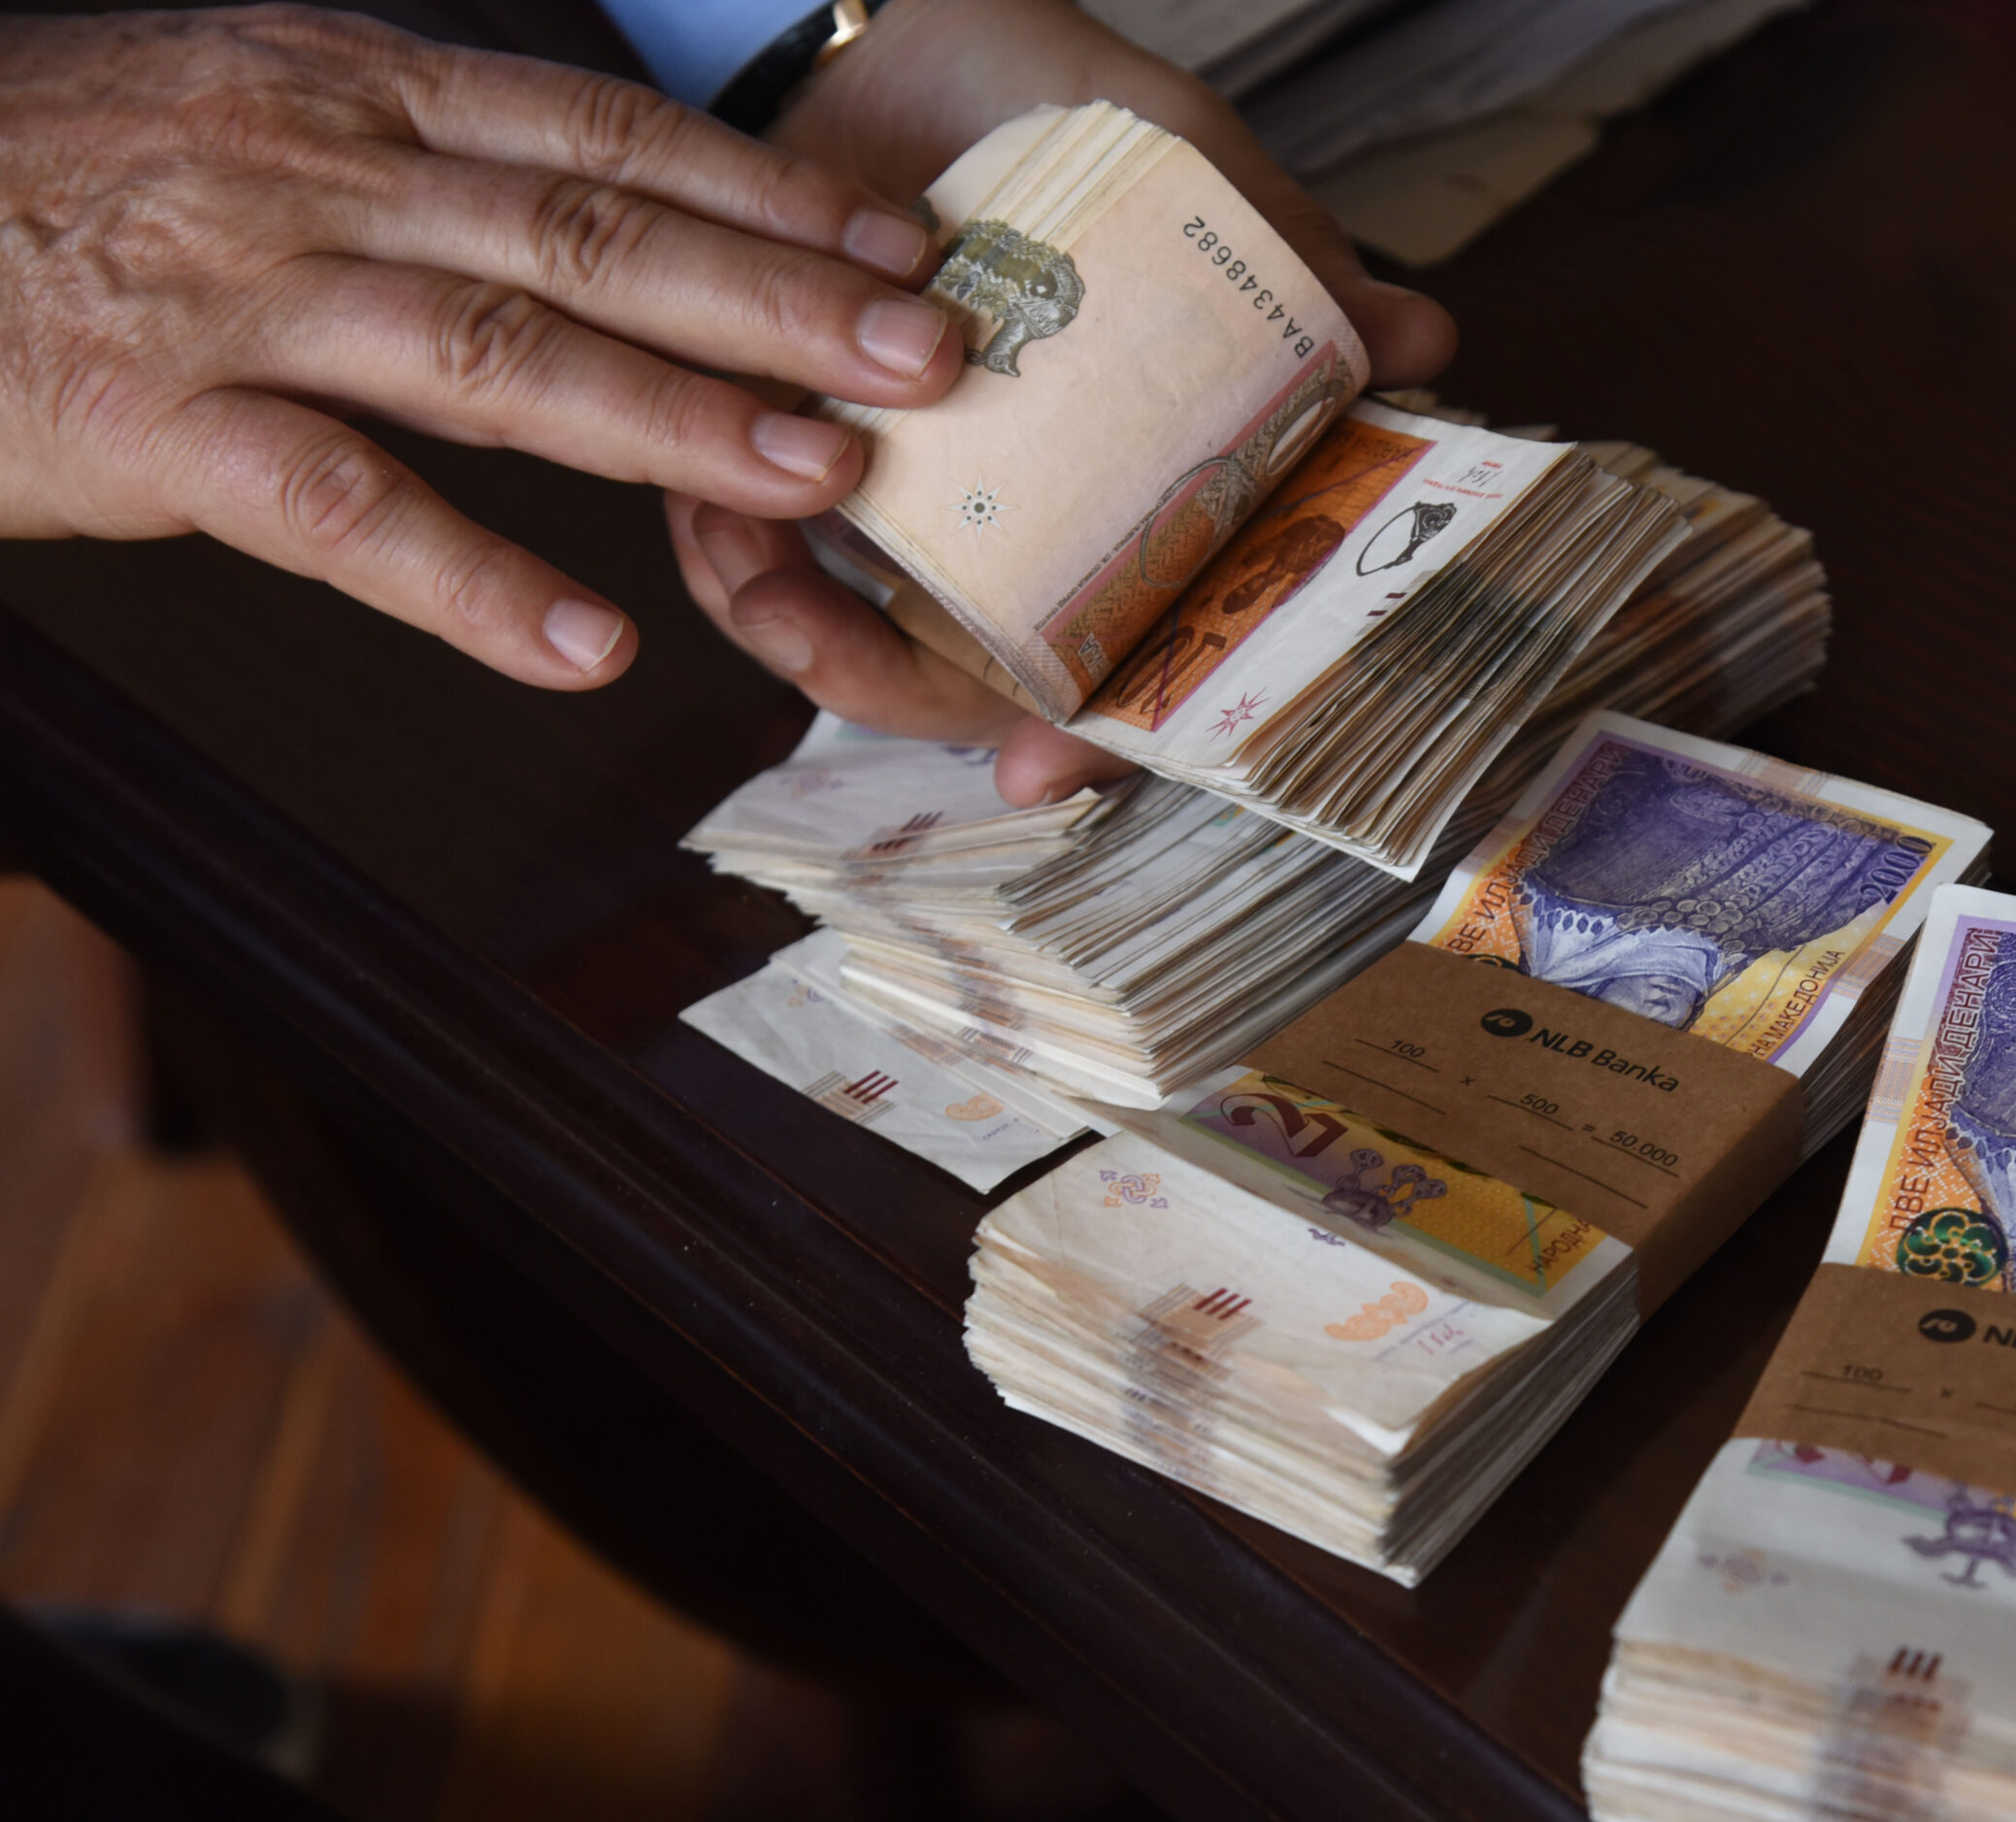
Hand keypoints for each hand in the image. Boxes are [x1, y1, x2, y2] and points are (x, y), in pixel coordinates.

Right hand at [0, 5, 967, 686]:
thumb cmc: (55, 173)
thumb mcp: (248, 111)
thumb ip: (414, 161)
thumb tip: (584, 202)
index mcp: (355, 94)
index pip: (606, 135)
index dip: (767, 191)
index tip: (900, 247)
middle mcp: (319, 173)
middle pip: (592, 233)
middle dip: (778, 299)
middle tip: (932, 356)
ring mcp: (239, 296)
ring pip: (497, 352)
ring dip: (673, 420)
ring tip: (819, 479)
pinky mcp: (151, 423)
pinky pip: (339, 509)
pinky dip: (472, 581)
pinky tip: (588, 648)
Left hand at [670, 0, 1458, 803]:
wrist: (915, 33)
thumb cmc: (1065, 113)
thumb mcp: (1179, 168)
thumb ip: (1281, 258)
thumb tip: (1421, 337)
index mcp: (1132, 498)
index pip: (1135, 663)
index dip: (1097, 734)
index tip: (1045, 767)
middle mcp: (1020, 530)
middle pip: (974, 685)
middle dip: (904, 698)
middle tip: (846, 658)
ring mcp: (905, 504)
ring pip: (851, 637)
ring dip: (799, 636)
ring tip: (764, 587)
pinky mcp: (787, 454)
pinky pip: (746, 547)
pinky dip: (724, 548)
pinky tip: (713, 518)